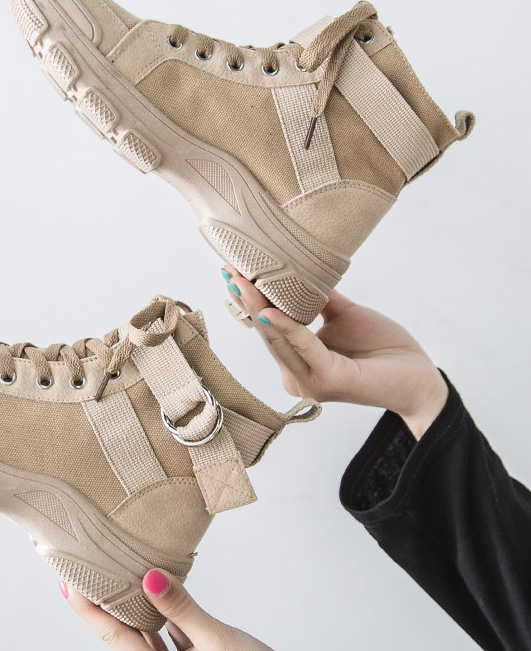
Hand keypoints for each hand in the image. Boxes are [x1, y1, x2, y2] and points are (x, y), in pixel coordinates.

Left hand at [63, 569, 303, 650]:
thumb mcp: (220, 643)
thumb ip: (183, 610)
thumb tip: (148, 579)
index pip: (114, 637)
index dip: (88, 609)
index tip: (67, 582)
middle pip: (123, 636)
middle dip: (101, 605)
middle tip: (82, 572)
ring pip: (144, 635)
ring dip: (129, 608)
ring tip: (112, 577)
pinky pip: (166, 637)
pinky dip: (158, 615)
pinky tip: (154, 593)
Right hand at [223, 267, 448, 439]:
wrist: (420, 377)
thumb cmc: (384, 349)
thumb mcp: (344, 315)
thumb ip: (319, 298)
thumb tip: (297, 268)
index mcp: (298, 362)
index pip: (267, 328)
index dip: (250, 300)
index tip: (233, 272)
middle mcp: (297, 375)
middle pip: (266, 332)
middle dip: (246, 299)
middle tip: (229, 270)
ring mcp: (310, 381)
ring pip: (278, 339)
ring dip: (258, 308)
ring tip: (242, 281)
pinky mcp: (329, 380)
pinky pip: (303, 347)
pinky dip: (287, 327)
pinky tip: (271, 311)